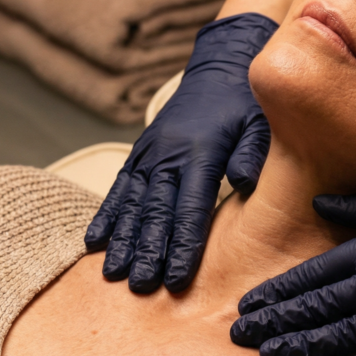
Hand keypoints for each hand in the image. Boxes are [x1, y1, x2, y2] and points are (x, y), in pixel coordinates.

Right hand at [86, 12, 277, 290]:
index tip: (178, 278)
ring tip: (112, 274)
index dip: (184, 244)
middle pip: (156, 211)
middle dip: (147, 251)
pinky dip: (106, 214)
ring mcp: (150, 152)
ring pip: (132, 202)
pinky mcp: (140, 151)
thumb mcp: (261, 121)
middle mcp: (170, 154)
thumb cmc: (246, 103)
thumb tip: (244, 183)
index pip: (191, 207)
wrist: (220, 68)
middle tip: (140, 287)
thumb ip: (254, 152)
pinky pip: (119, 186)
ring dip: (123, 239)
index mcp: (202, 151)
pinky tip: (93, 242)